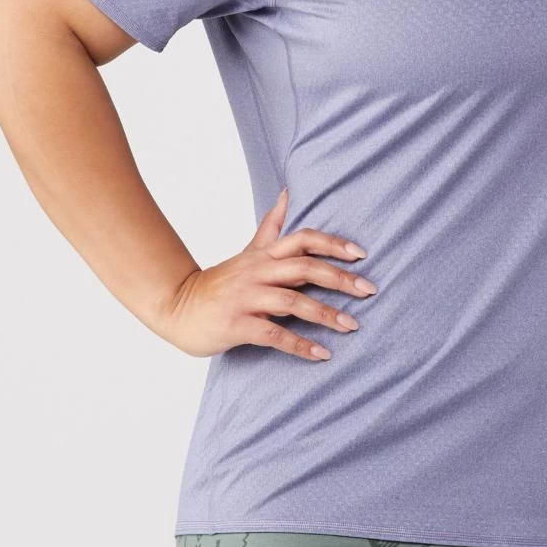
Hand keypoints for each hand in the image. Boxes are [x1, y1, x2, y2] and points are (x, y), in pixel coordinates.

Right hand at [160, 187, 376, 360]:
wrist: (176, 306)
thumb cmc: (219, 282)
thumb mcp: (248, 253)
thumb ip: (271, 227)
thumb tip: (287, 192)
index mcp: (264, 255)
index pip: (303, 239)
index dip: (333, 244)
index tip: (361, 253)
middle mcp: (258, 272)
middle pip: (305, 268)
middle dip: (340, 279)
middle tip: (369, 290)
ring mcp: (247, 298)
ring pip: (293, 302)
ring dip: (326, 314)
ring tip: (352, 326)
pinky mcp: (237, 325)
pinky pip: (274, 335)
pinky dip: (300, 344)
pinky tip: (322, 353)